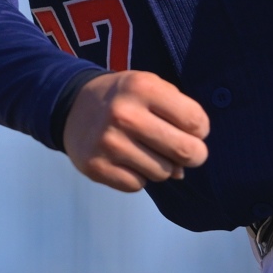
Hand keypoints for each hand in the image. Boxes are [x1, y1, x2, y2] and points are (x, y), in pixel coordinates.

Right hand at [61, 71, 209, 191]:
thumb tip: (182, 168)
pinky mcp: (96, 167)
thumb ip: (178, 116)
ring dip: (162, 166)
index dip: (200, 130)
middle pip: (185, 151)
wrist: (72, 105)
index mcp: (143, 88)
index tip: (190, 130)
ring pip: (163, 173)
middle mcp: (125, 114)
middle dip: (193, 155)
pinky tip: (127, 160)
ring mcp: (108, 143)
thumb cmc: (124, 97)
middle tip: (184, 152)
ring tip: (147, 151)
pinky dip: (138, 176)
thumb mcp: (151, 87)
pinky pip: (138, 185)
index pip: (196, 122)